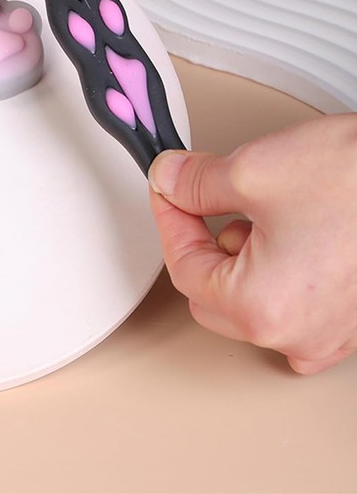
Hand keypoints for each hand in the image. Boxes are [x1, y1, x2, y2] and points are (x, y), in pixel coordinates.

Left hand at [148, 114, 356, 373]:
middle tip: (202, 199)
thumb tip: (170, 181)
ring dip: (239, 258)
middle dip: (202, 242)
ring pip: (249, 301)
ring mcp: (330, 333)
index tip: (167, 191)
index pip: (182, 268)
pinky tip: (290, 235)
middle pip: (210, 294)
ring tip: (264, 212)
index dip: (169, 219)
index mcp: (262, 308)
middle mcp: (298, 334)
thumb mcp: (252, 171)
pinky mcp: (351, 319)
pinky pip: (291, 307)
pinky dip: (274, 273)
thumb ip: (194, 183)